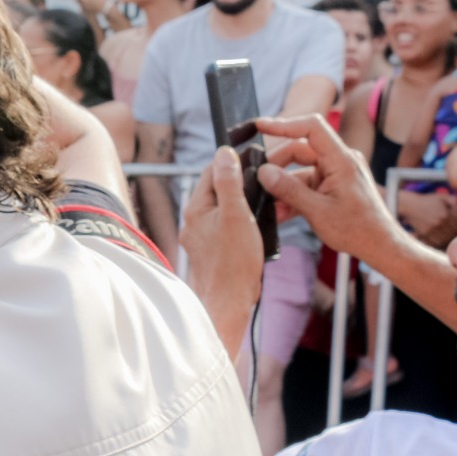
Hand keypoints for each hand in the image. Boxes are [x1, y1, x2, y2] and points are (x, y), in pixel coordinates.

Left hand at [181, 146, 261, 358]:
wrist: (227, 302)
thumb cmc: (233, 262)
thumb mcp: (236, 215)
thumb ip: (229, 184)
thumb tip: (223, 153)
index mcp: (196, 208)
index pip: (211, 172)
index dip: (232, 161)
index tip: (252, 154)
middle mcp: (193, 221)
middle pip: (217, 189)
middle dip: (238, 180)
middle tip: (263, 175)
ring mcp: (201, 236)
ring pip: (223, 208)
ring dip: (241, 201)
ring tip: (262, 197)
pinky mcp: (211, 250)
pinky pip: (226, 226)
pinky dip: (241, 220)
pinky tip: (256, 223)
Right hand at [254, 115, 404, 261]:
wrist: (379, 245)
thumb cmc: (358, 229)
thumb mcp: (317, 211)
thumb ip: (289, 190)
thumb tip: (263, 172)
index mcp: (341, 160)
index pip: (311, 128)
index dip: (284, 124)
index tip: (260, 126)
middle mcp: (339, 161)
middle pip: (299, 150)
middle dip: (276, 166)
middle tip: (258, 183)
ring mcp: (335, 173)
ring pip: (299, 170)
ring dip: (282, 187)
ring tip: (268, 206)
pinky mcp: (332, 185)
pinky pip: (305, 184)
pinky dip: (292, 196)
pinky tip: (279, 212)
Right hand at [399, 191, 456, 248]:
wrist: (409, 205)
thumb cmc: (428, 201)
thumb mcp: (442, 197)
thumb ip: (455, 200)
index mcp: (445, 214)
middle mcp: (439, 223)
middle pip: (454, 232)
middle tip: (456, 232)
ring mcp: (431, 229)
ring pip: (446, 239)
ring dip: (449, 238)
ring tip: (450, 236)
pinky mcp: (424, 234)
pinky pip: (436, 242)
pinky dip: (440, 242)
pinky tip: (442, 239)